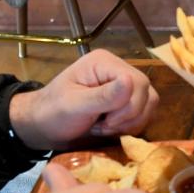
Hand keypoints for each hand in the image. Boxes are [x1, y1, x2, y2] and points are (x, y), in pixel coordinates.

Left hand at [8, 49, 159, 149]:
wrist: (44, 127)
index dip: (128, 106)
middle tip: (104, 126)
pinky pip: (145, 114)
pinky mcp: (128, 101)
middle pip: (147, 94)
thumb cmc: (52, 113)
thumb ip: (103, 95)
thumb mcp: (74, 105)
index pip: (137, 82)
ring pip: (149, 105)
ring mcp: (125, 87)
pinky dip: (131, 127)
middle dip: (128, 117)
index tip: (105, 120)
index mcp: (104, 63)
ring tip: (105, 128)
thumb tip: (130, 81)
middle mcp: (119, 71)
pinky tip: (110, 129)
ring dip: (130, 123)